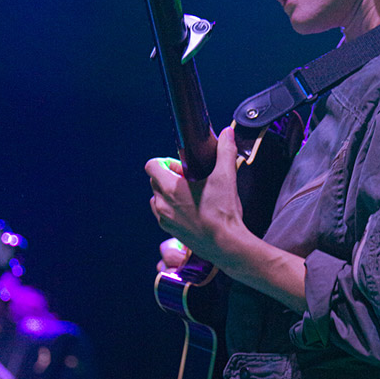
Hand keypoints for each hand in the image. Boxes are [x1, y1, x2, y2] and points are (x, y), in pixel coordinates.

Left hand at [146, 127, 243, 266]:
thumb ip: (225, 151)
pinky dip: (173, 210)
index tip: (182, 167)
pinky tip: (192, 211)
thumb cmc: (223, 213)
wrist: (226, 245)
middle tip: (190, 180)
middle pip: (155, 181)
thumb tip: (228, 133)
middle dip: (170, 177)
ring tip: (191, 197)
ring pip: (158, 199)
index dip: (166, 162)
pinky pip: (164, 215)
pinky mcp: (170, 232)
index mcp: (170, 188)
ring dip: (169, 194)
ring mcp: (165, 220)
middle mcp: (162, 204)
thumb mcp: (226, 177)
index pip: (151, 165)